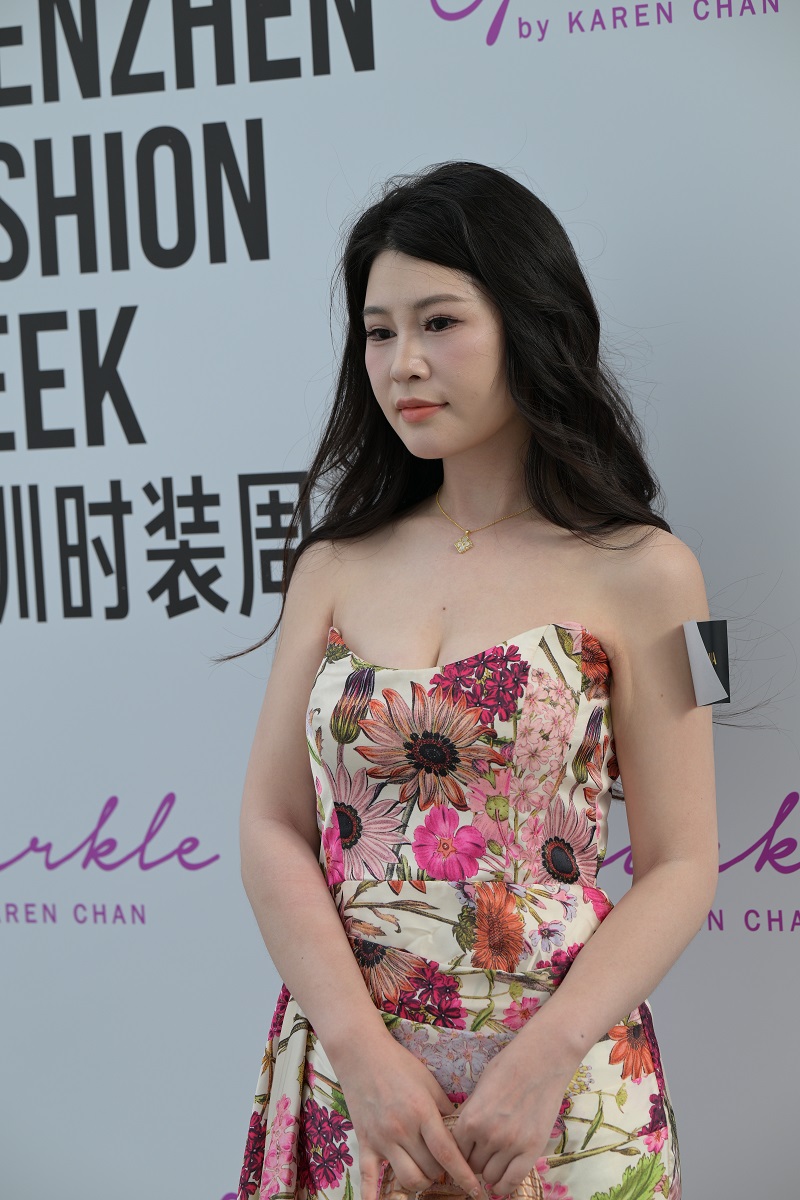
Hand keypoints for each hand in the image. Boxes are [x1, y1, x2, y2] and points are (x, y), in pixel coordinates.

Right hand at [334, 1031, 481, 1199]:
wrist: (362, 1054)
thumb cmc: (399, 1064)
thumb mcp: (429, 1082)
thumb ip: (445, 1109)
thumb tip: (461, 1134)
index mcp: (422, 1112)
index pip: (447, 1153)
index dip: (464, 1174)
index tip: (477, 1189)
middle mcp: (402, 1129)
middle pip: (430, 1170)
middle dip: (441, 1172)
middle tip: (443, 1164)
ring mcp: (382, 1138)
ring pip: (408, 1179)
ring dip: (421, 1182)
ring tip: (424, 1172)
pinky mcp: (365, 1143)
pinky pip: (368, 1178)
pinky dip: (373, 1198)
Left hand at [449, 1026, 579, 1195]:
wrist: (543, 1059)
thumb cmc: (509, 1066)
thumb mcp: (480, 1086)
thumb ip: (470, 1113)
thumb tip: (459, 1136)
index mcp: (470, 1118)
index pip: (455, 1151)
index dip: (458, 1151)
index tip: (463, 1152)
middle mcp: (488, 1135)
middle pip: (472, 1166)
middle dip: (474, 1161)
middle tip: (480, 1154)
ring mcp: (511, 1144)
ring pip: (490, 1176)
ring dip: (490, 1171)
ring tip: (494, 1161)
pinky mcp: (532, 1149)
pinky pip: (512, 1181)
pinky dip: (504, 1186)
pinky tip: (502, 1182)